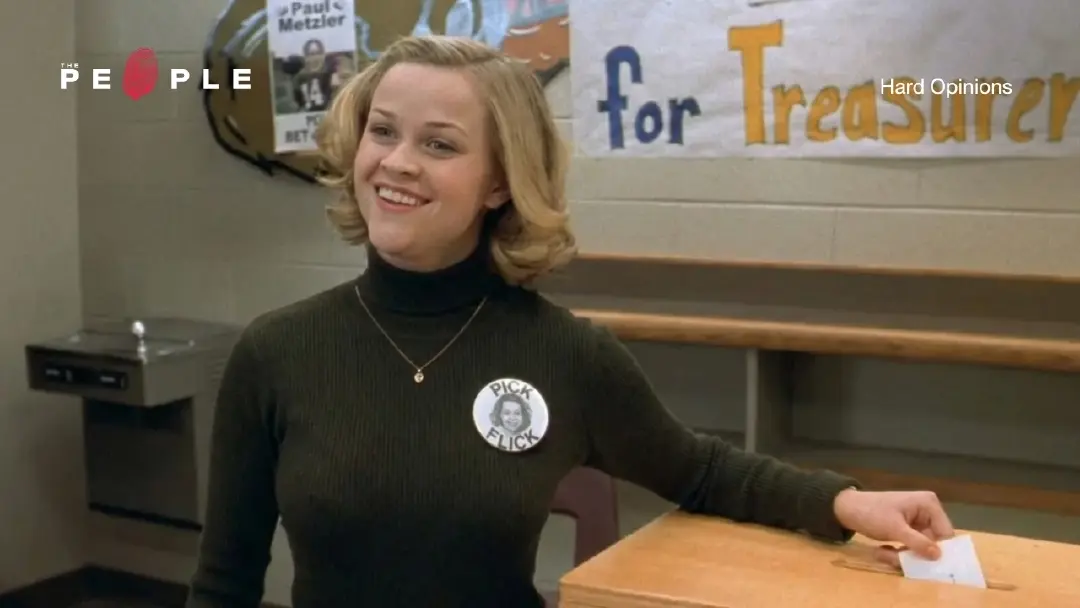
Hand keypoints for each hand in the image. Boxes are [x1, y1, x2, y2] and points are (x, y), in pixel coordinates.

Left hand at [833, 488, 954, 565]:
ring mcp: (918, 521)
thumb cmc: (871, 513)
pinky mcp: (909, 530)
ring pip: (922, 548)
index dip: (936, 549)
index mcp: (929, 505)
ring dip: (904, 555)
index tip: (922, 562)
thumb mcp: (894, 529)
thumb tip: (938, 555)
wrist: (847, 509)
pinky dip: (899, 552)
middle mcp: (928, 511)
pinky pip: (912, 547)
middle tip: (895, 558)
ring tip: (884, 553)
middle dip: (914, 554)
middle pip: (933, 543)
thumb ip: (917, 542)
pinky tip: (883, 550)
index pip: (945, 534)